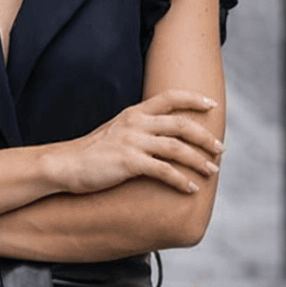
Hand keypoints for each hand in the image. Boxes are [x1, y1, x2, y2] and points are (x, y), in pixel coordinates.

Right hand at [50, 89, 223, 195]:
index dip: (194, 99)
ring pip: (177, 148)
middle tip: (220, 149)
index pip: (170, 97)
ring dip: (199, 160)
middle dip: (205, 138)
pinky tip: (191, 189)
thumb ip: (138, 129)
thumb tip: (162, 136)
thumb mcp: (116, 131)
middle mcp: (136, 124)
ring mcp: (132, 142)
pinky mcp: (129, 163)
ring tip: (212, 171)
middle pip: (181, 125)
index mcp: (134, 113)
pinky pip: (164, 171)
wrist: (65, 165)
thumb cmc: (91, 153)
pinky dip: (181, 180)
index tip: (212, 106)